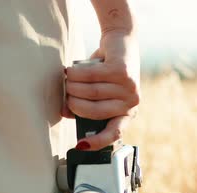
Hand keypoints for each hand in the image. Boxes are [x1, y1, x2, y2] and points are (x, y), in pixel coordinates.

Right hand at [62, 30, 139, 150]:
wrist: (120, 42)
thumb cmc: (106, 71)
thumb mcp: (96, 92)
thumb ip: (84, 104)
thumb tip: (65, 112)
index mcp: (127, 113)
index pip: (114, 133)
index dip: (97, 141)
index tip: (80, 145)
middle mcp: (131, 102)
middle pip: (93, 111)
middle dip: (74, 103)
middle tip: (67, 94)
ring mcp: (129, 87)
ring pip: (90, 92)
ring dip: (72, 86)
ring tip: (67, 80)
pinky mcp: (122, 71)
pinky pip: (90, 76)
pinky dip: (75, 73)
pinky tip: (70, 71)